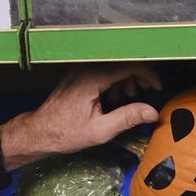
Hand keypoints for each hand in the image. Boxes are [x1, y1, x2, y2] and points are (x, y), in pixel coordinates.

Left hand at [1, 64, 161, 168]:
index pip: (128, 65)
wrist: (39, 132)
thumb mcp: (100, 130)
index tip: (156, 87)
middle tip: (144, 93)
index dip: (147, 75)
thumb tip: (152, 112)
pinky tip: (114, 97)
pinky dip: (113, 81)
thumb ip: (127, 118)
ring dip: (125, 79)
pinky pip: (102, 71)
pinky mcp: (77, 76)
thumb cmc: (65, 133)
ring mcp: (80, 71)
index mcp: (92, 78)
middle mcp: (86, 69)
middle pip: (121, 63)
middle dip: (137, 77)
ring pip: (112, 66)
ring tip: (128, 98)